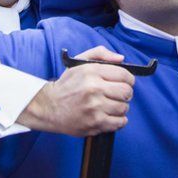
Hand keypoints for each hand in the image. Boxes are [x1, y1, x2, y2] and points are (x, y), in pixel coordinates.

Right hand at [17, 46, 133, 136]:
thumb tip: (121, 58)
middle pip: (126, 92)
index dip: (128, 79)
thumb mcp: (80, 62)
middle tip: (118, 94)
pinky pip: (119, 123)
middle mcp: (94, 89)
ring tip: (110, 105)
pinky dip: (118, 121)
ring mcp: (94, 108)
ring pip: (124, 108)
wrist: (48, 107)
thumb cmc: (67, 85)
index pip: (124, 75)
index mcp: (92, 72)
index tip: (126, 82)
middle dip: (126, 93)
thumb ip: (100, 53)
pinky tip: (110, 115)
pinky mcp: (94, 123)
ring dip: (120, 107)